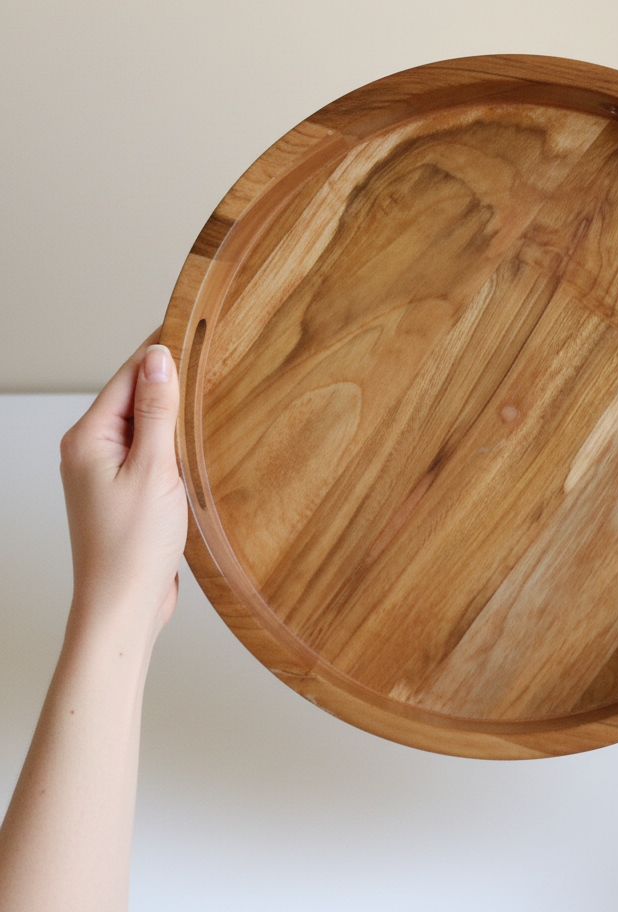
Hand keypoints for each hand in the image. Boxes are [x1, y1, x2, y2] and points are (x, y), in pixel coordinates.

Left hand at [59, 330, 186, 639]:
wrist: (124, 605)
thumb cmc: (132, 549)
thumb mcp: (154, 470)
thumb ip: (158, 412)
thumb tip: (159, 359)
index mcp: (88, 438)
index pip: (128, 375)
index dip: (161, 350)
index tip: (193, 326)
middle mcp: (91, 450)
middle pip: (136, 397)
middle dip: (172, 381)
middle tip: (214, 359)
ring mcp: (107, 472)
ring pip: (146, 425)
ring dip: (175, 415)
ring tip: (211, 399)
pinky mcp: (126, 492)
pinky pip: (151, 452)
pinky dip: (174, 444)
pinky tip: (198, 446)